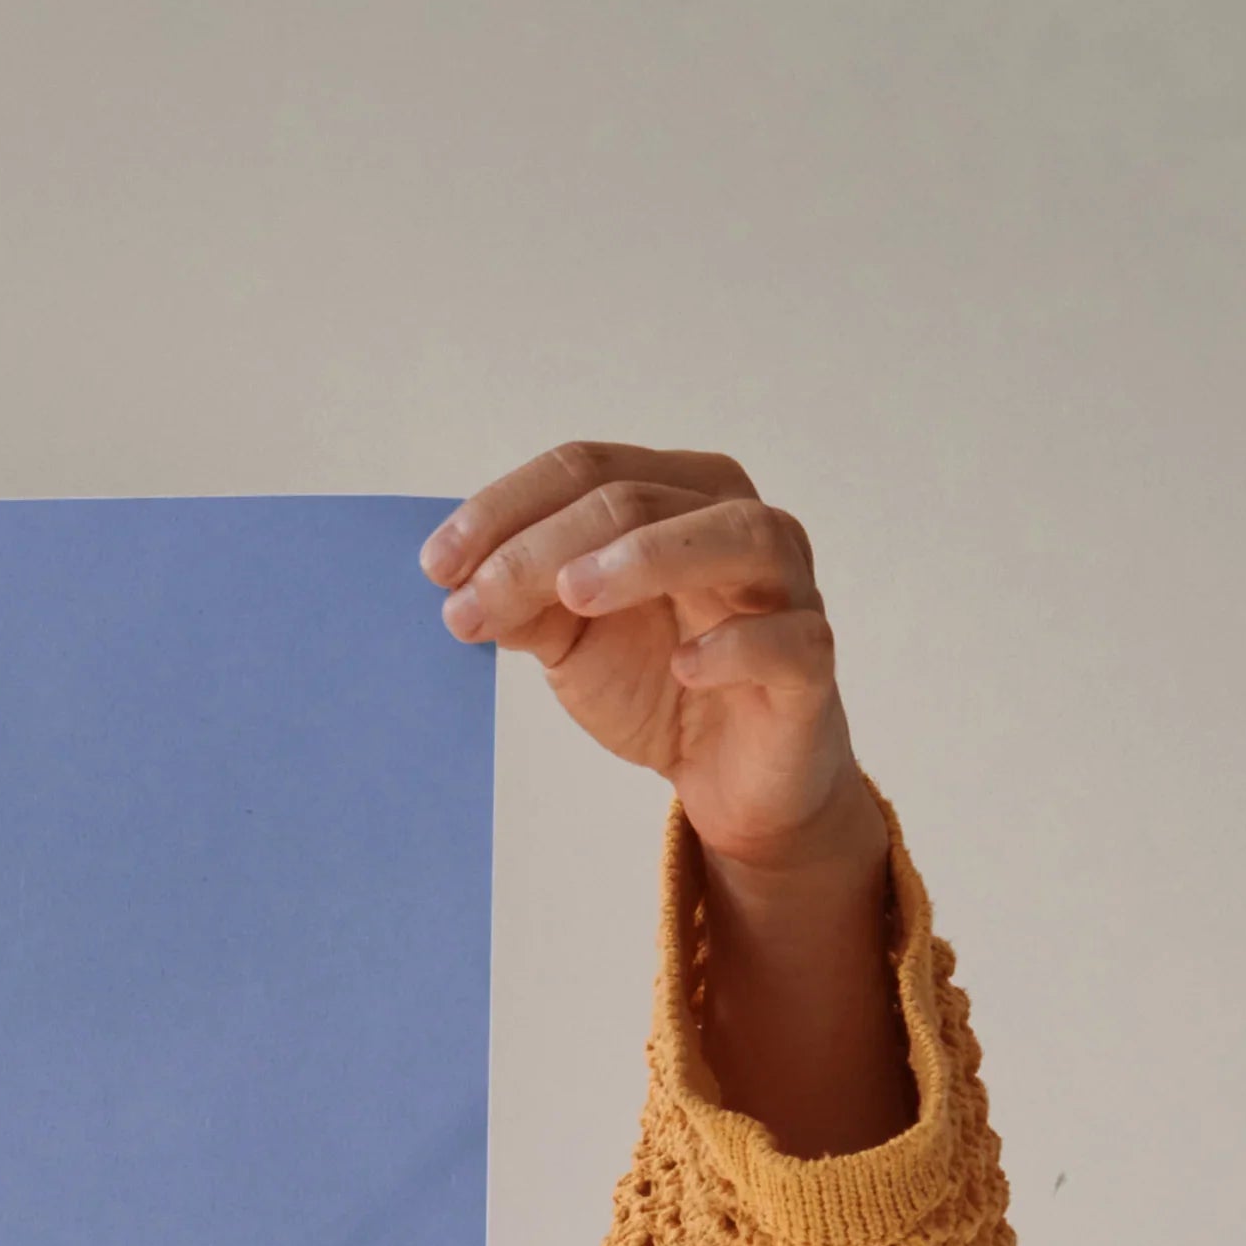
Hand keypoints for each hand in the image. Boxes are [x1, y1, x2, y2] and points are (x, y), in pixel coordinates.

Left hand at [428, 441, 910, 1150]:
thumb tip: (460, 586)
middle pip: (639, 499)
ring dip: (647, 557)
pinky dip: (735, 645)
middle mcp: (737, 523)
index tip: (436, 565)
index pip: (588, 469)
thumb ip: (526, 604)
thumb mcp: (573, 641)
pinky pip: (786, 639)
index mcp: (676, 497)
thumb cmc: (658, 683)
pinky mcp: (809, 663)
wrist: (730, 776)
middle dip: (543, 547)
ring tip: (573, 594)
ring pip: (733, 537)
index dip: (507, 508)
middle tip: (473, 600)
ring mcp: (785, 588)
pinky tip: (684, 665)